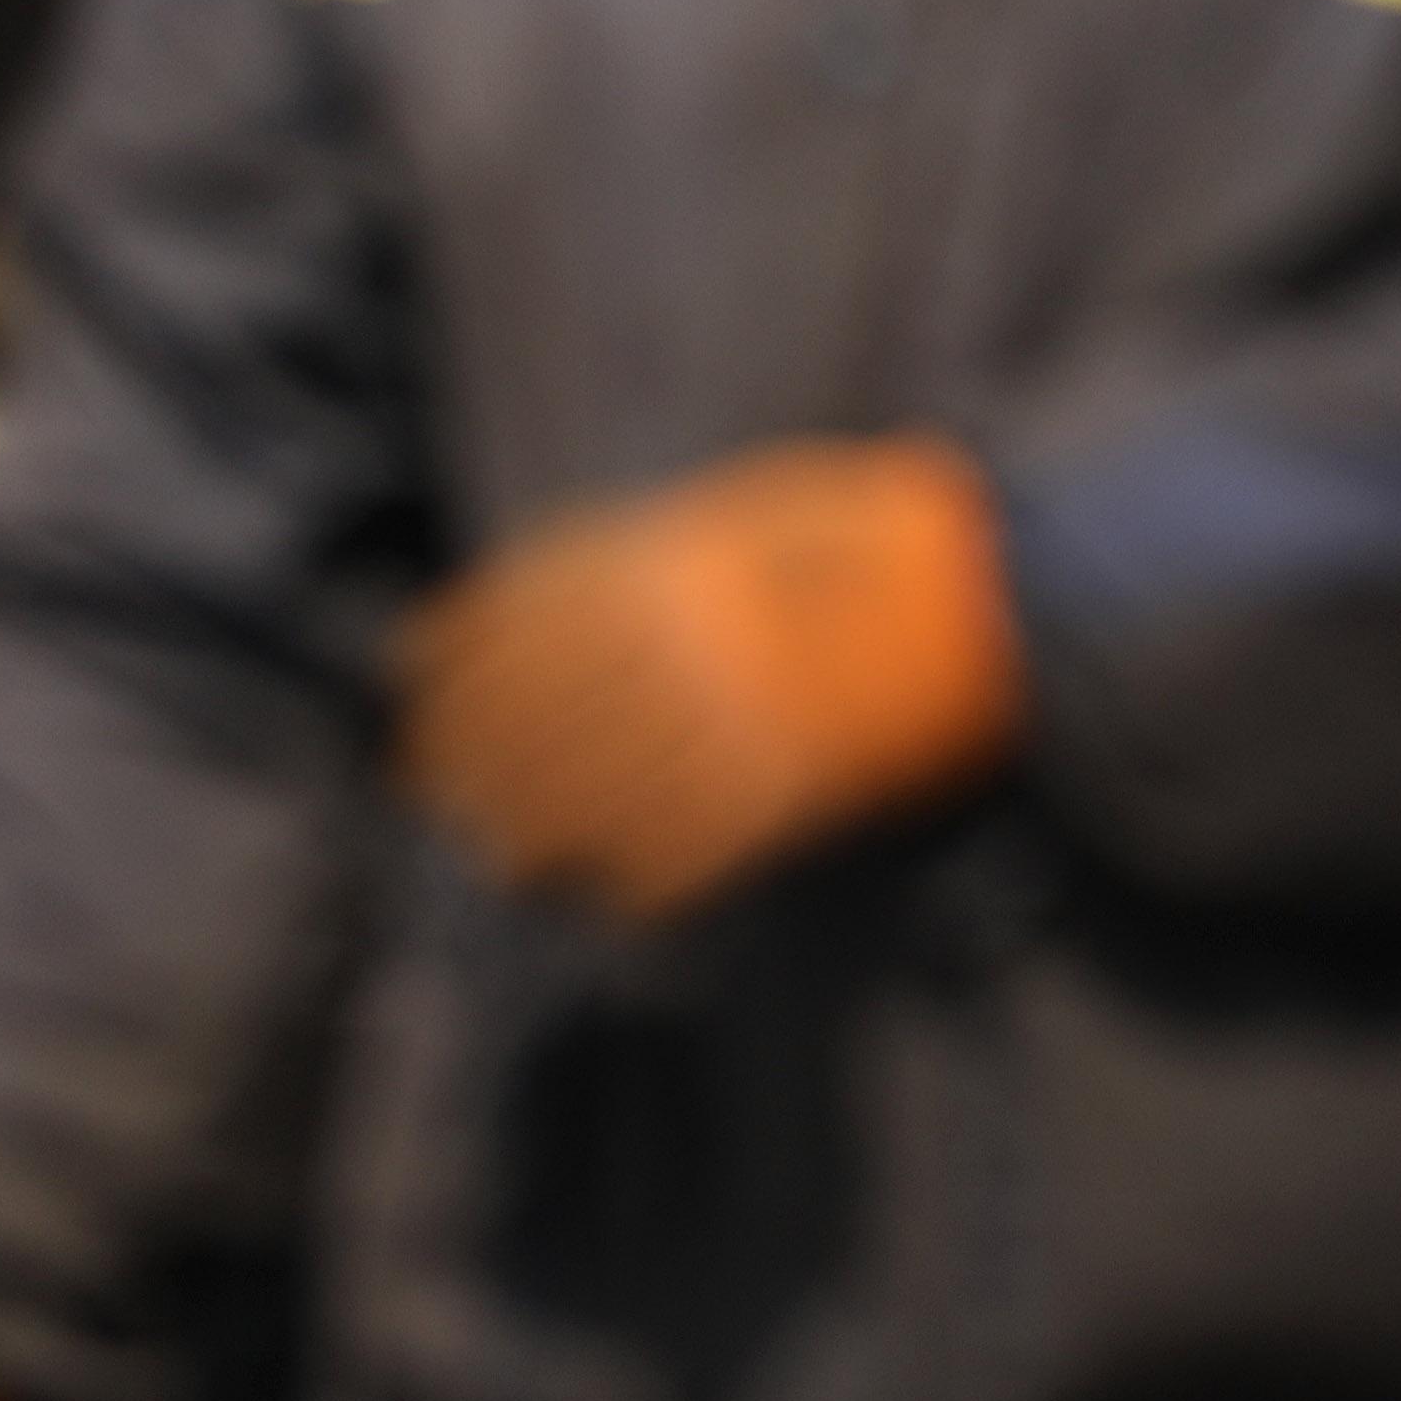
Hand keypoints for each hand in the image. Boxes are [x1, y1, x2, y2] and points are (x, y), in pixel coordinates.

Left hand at [395, 437, 1023, 923]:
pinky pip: (671, 862)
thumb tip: (493, 620)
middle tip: (441, 794)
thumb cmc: (861, 539)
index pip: (505, 639)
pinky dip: (631, 885)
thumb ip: (625, 559)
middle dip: (469, 769)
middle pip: (526, 731)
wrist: (986, 597)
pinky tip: (614, 887)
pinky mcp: (773, 801)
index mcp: (658, 569)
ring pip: (583, 806)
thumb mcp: (732, 513)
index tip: (415, 703)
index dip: (445, 680)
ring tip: (507, 853)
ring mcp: (721, 731)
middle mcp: (672, 651)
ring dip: (530, 838)